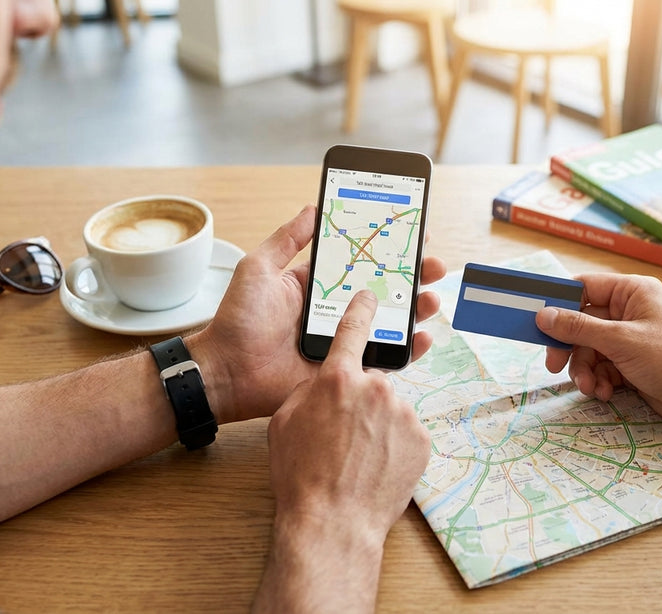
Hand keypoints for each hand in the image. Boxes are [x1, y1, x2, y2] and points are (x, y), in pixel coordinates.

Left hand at [191, 205, 445, 421]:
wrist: (227, 373)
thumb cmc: (238, 321)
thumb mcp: (259, 268)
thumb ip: (288, 239)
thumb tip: (314, 207)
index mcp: (320, 285)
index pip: (363, 261)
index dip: (390, 249)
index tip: (415, 233)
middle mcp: (337, 311)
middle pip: (386, 290)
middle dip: (414, 276)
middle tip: (433, 264)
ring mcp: (345, 341)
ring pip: (392, 323)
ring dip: (417, 309)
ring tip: (431, 297)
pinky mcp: (347, 369)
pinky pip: (385, 359)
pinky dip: (409, 350)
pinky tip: (424, 336)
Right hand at [268, 289, 430, 544]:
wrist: (333, 521)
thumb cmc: (301, 474)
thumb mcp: (285, 420)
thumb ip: (309, 390)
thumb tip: (325, 383)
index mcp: (338, 378)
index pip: (354, 329)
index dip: (362, 309)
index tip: (372, 297)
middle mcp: (376, 388)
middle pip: (371, 383)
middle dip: (359, 403)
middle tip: (343, 436)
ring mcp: (404, 414)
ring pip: (390, 410)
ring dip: (378, 427)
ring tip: (358, 459)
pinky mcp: (422, 439)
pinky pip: (407, 434)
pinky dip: (395, 446)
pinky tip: (376, 467)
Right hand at [535, 273, 661, 433]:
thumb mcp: (622, 341)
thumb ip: (579, 328)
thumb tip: (543, 314)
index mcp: (632, 292)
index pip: (583, 288)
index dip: (558, 304)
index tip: (537, 323)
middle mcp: (630, 311)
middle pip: (581, 323)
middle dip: (570, 349)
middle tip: (554, 367)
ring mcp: (631, 338)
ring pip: (589, 349)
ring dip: (584, 370)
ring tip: (591, 388)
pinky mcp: (633, 363)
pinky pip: (602, 367)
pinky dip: (599, 380)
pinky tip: (605, 393)